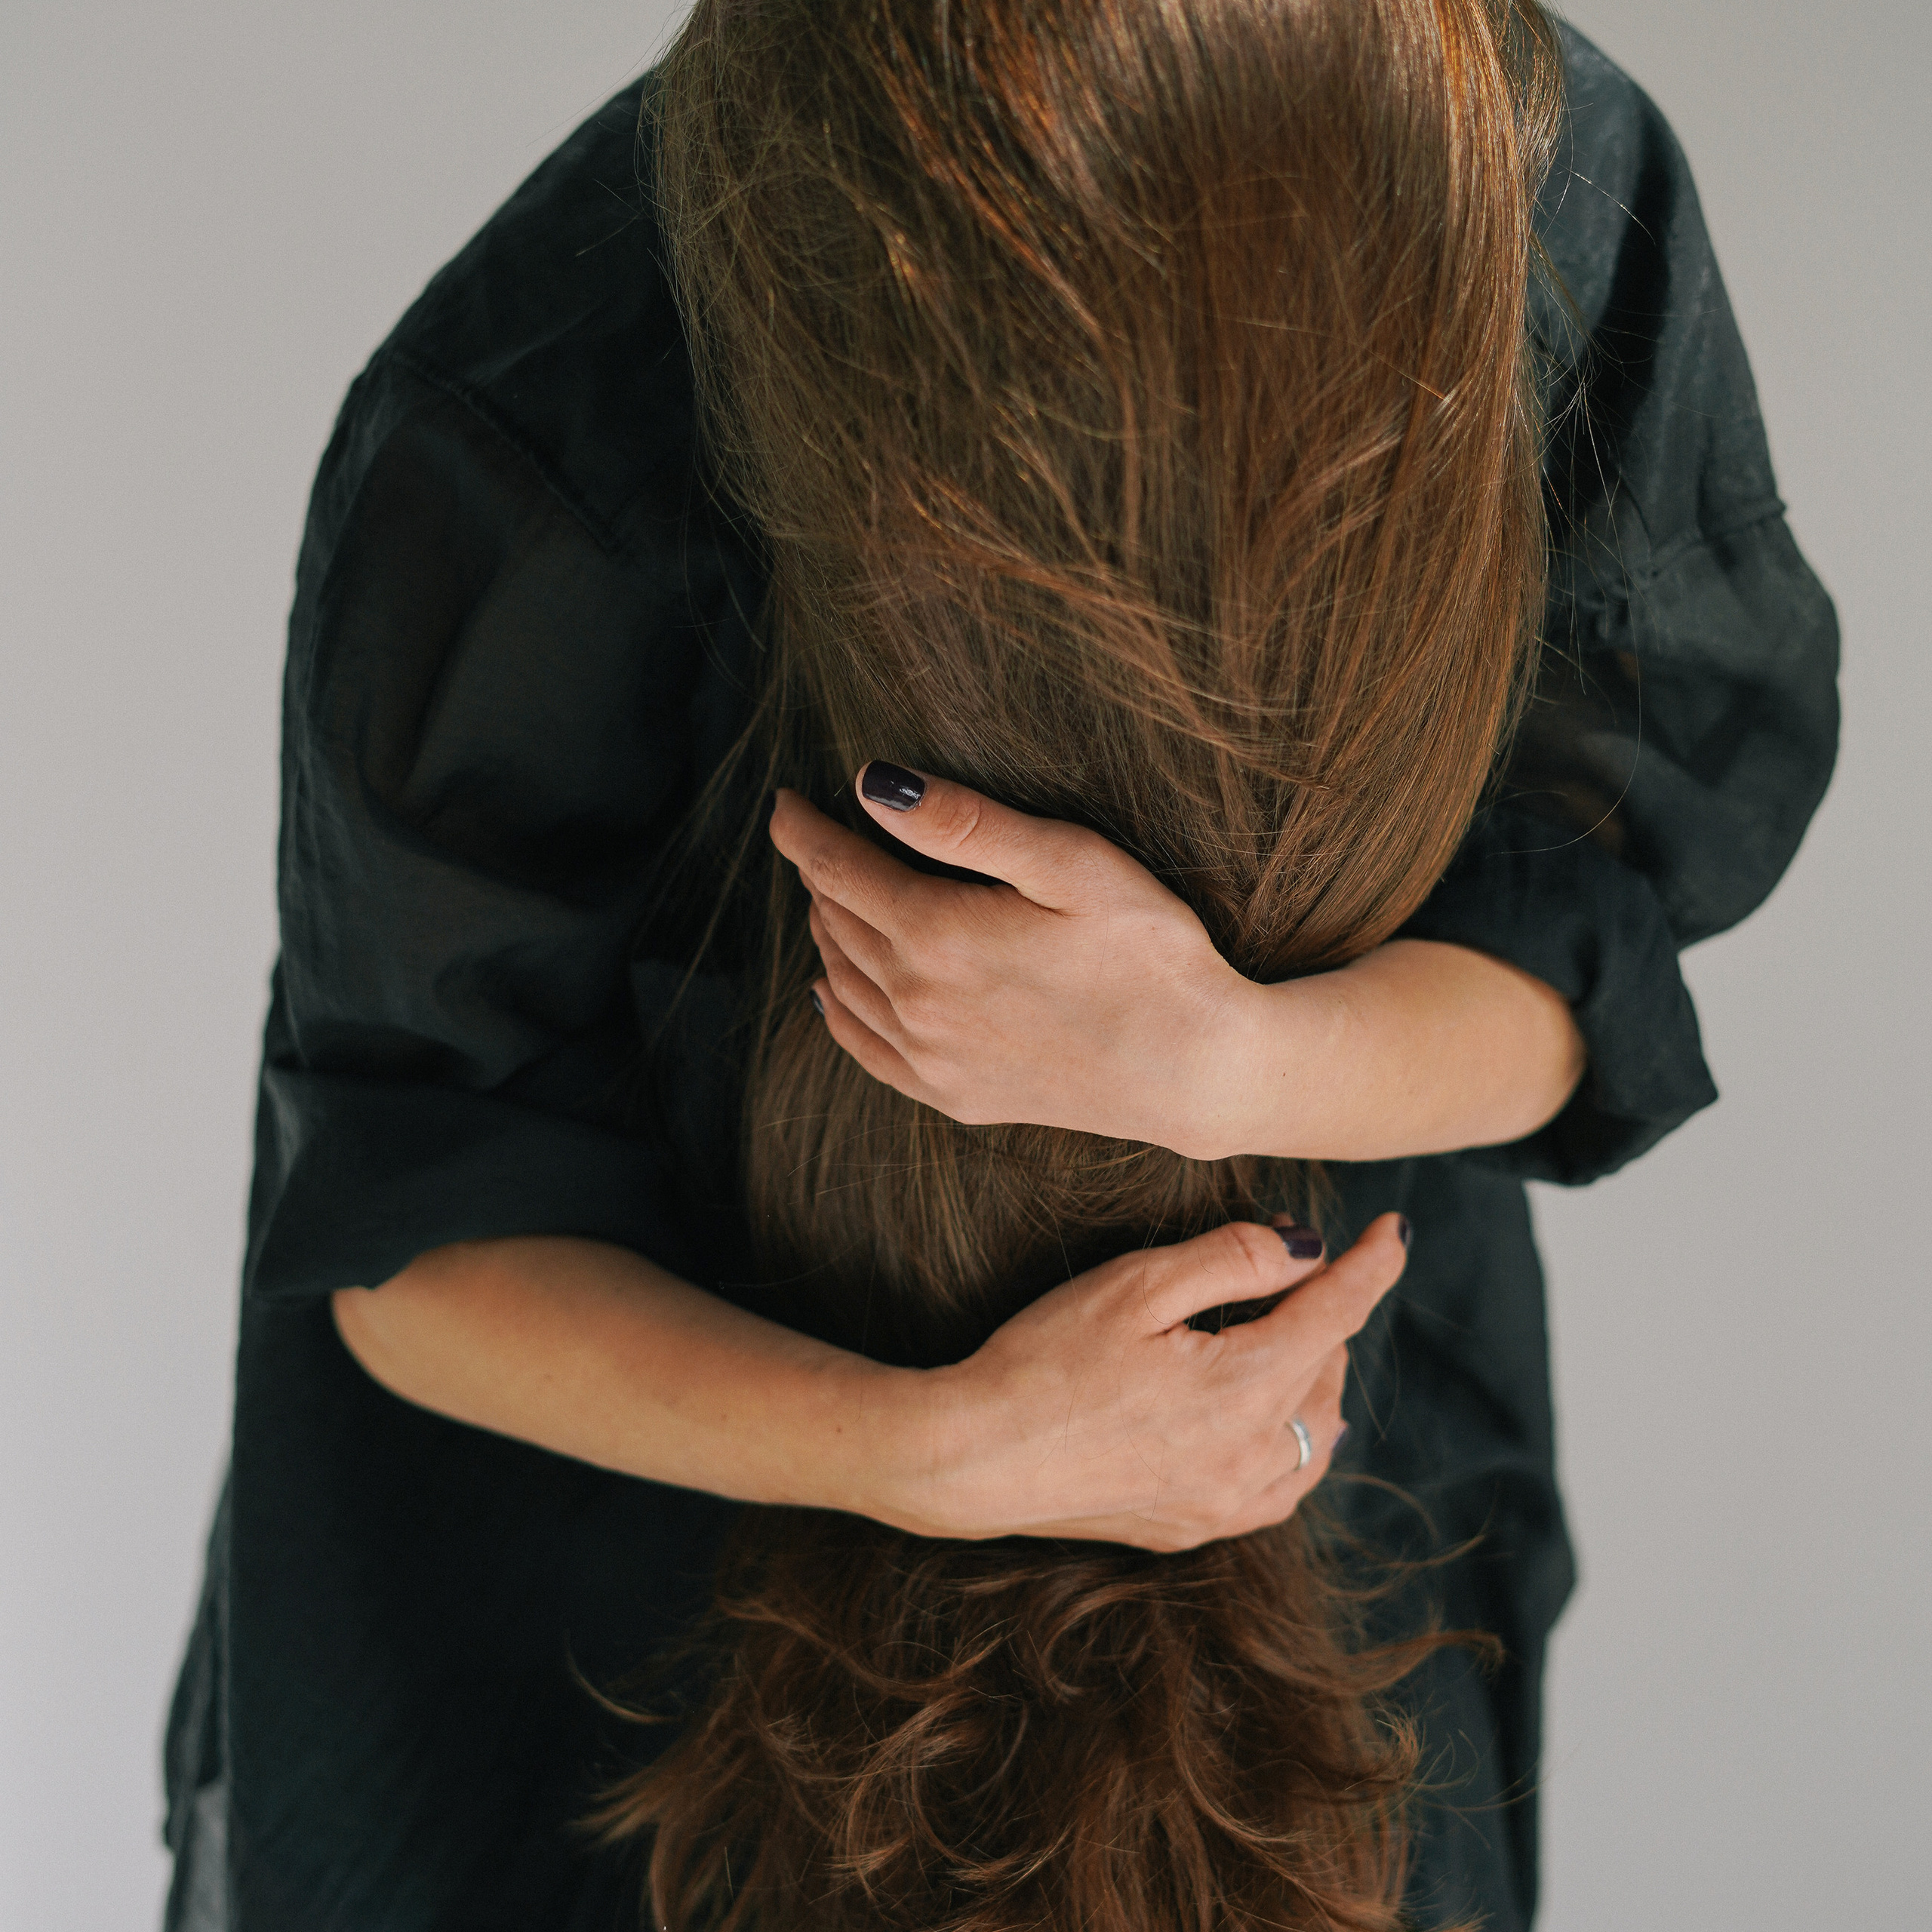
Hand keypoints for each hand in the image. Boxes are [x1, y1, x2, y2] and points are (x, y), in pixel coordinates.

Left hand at [771, 762, 1586, 1163]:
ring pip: (842, 982)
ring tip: (830, 896)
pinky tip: (831, 990)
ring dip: (827, 934)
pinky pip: (865, 1049)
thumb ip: (966, 825)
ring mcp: (931, 1059)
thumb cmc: (1152, 955)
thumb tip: (872, 786)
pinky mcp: (955, 1096)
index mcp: (937, 936)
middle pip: (836, 923)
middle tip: (819, 836)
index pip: (839, 870)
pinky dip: (836, 1010)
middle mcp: (917, 1003)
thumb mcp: (1071, 864)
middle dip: (819, 874)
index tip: (785, 801)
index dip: (804, 831)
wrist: (1199, 1071)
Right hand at [879, 1214, 1407, 1550]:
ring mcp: (1224, 1501)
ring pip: (1315, 1435)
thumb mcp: (1136, 1285)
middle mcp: (1250, 1455)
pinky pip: (1282, 1487)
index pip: (1336, 1313)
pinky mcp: (1193, 1528)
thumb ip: (1234, 1260)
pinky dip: (1296, 1442)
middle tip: (1287, 1264)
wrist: (972, 1457)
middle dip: (1324, 1309)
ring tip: (1296, 1335)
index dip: (1371, 1264)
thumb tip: (1307, 1249)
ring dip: (1317, 1378)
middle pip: (1326, 1368)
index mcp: (1244, 1387)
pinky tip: (1274, 1421)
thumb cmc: (1043, 1359)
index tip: (1393, 1229)